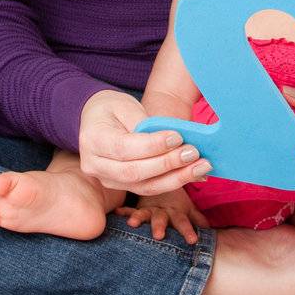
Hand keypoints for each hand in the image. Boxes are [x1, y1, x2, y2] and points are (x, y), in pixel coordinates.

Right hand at [78, 89, 213, 197]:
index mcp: (92, 140)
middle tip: (193, 153)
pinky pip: (149, 188)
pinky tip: (194, 173)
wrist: (97, 119)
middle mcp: (95, 165)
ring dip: (176, 178)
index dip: (153, 145)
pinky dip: (173, 181)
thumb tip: (173, 141)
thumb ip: (144, 124)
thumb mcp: (125, 106)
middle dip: (167, 164)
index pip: (125, 147)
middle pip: (134, 172)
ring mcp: (106, 180)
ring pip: (144, 186)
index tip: (178, 137)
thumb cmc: (113, 109)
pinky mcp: (121, 187)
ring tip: (201, 166)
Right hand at [112, 191, 210, 244]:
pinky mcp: (136, 207)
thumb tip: (209, 229)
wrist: (159, 181)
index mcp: (176, 212)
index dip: (187, 231)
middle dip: (160, 227)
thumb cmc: (175, 200)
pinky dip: (123, 212)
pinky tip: (117, 213)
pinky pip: (128, 209)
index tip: (193, 240)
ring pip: (144, 214)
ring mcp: (148, 208)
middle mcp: (162, 210)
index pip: (183, 222)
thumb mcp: (187, 207)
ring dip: (138, 218)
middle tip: (159, 236)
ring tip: (133, 224)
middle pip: (161, 219)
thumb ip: (197, 218)